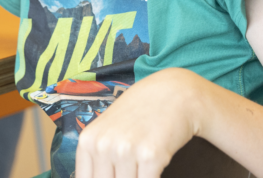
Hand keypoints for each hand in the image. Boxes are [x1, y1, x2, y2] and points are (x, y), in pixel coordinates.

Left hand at [75, 67, 202, 177]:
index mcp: (88, 140)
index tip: (112, 173)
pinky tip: (154, 167)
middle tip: (130, 168)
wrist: (173, 92)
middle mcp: (104, 145)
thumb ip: (98, 157)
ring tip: (142, 163)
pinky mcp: (151, 156)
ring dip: (137, 177)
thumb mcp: (108, 129)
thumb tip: (98, 177)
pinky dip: (152, 177)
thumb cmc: (140, 111)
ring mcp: (126, 150)